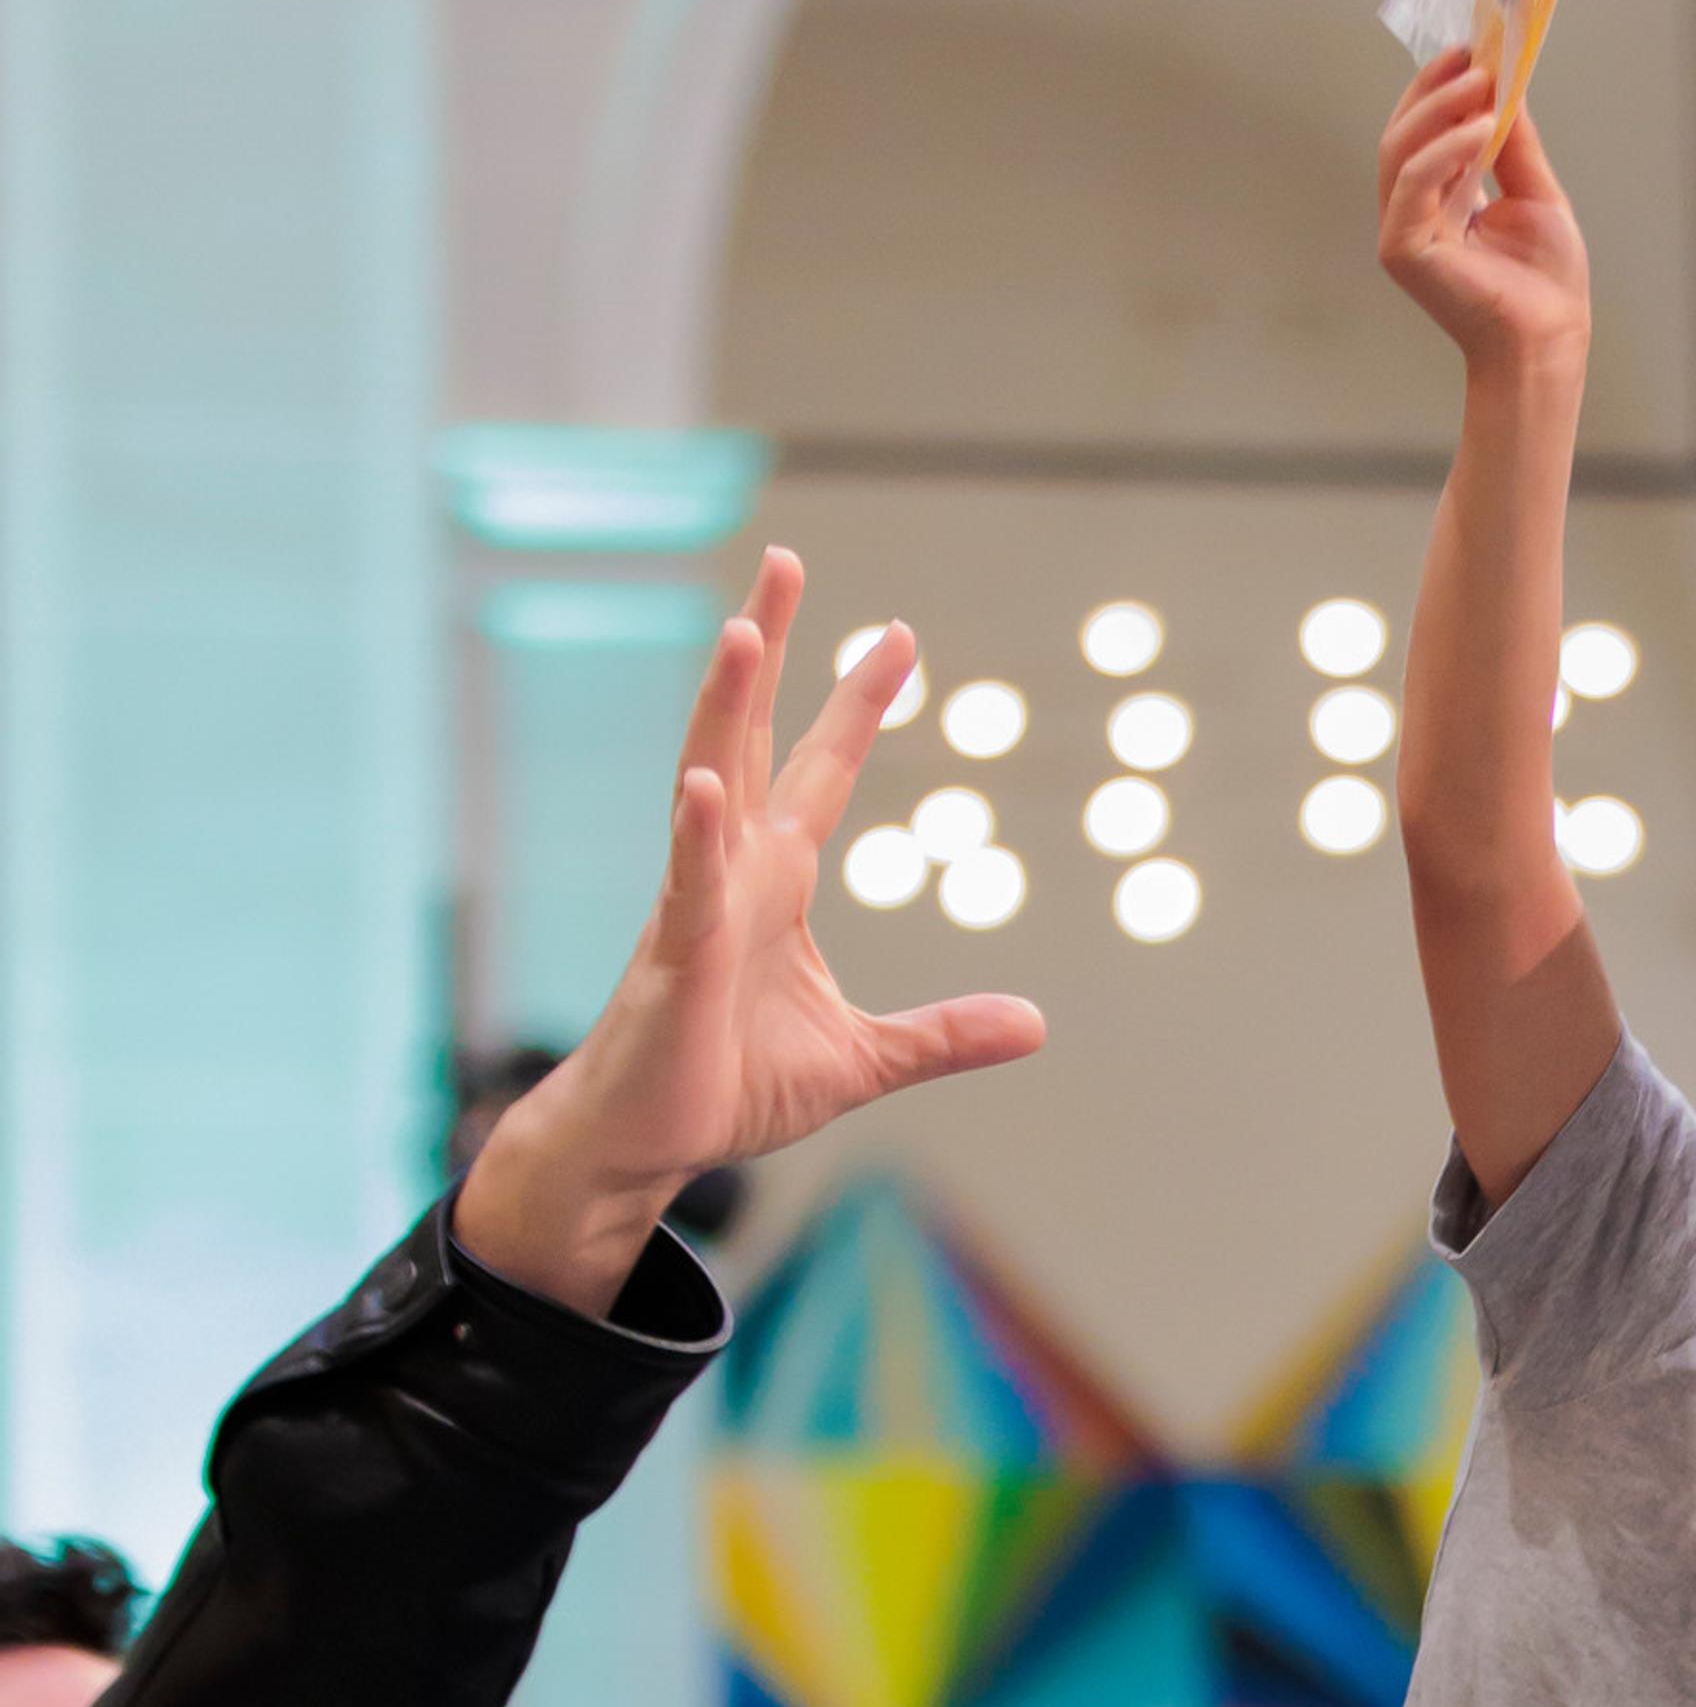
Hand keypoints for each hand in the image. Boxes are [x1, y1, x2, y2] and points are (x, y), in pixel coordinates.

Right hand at [455, 556, 1042, 1319]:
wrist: (649, 1145)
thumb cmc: (730, 1087)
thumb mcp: (864, 1060)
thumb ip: (944, 1035)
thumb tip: (1036, 1023)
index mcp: (776, 882)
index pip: (822, 768)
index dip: (856, 702)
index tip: (897, 634)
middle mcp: (735, 872)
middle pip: (751, 734)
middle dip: (771, 650)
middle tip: (784, 561)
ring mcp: (696, 905)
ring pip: (710, 781)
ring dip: (728, 706)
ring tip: (747, 631)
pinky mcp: (672, 960)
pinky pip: (686, 884)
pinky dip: (698, 834)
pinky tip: (706, 784)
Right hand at [1379, 54, 1589, 382]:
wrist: (1548, 337)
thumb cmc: (1545, 282)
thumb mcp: (1535, 192)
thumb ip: (1514, 142)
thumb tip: (1505, 84)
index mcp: (1440, 197)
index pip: (1424, 129)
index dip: (1440, 86)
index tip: (1472, 49)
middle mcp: (1413, 210)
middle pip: (1404, 132)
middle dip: (1435, 89)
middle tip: (1473, 58)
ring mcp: (1402, 230)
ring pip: (1399, 150)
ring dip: (1438, 110)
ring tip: (1481, 86)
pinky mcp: (1402, 249)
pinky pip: (1409, 185)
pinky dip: (1440, 151)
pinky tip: (1479, 131)